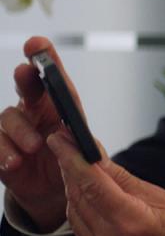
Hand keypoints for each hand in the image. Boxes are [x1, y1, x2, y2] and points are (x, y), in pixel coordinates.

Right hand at [0, 36, 87, 231]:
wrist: (56, 192)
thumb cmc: (70, 161)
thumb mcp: (82, 152)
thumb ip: (82, 144)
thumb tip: (84, 143)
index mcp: (56, 106)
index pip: (52, 79)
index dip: (44, 58)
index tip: (38, 43)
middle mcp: (32, 112)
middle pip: (25, 88)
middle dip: (26, 77)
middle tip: (26, 72)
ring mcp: (13, 130)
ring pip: (8, 118)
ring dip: (20, 131)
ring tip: (35, 146)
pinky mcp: (1, 150)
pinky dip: (3, 152)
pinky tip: (15, 162)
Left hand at [47, 129, 164, 235]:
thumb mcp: (161, 197)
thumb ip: (122, 178)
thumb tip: (95, 155)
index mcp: (132, 223)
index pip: (91, 184)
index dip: (71, 158)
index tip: (60, 139)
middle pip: (79, 197)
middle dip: (70, 168)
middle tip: (67, 144)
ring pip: (75, 213)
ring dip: (74, 187)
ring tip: (77, 166)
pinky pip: (81, 229)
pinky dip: (80, 207)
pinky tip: (87, 193)